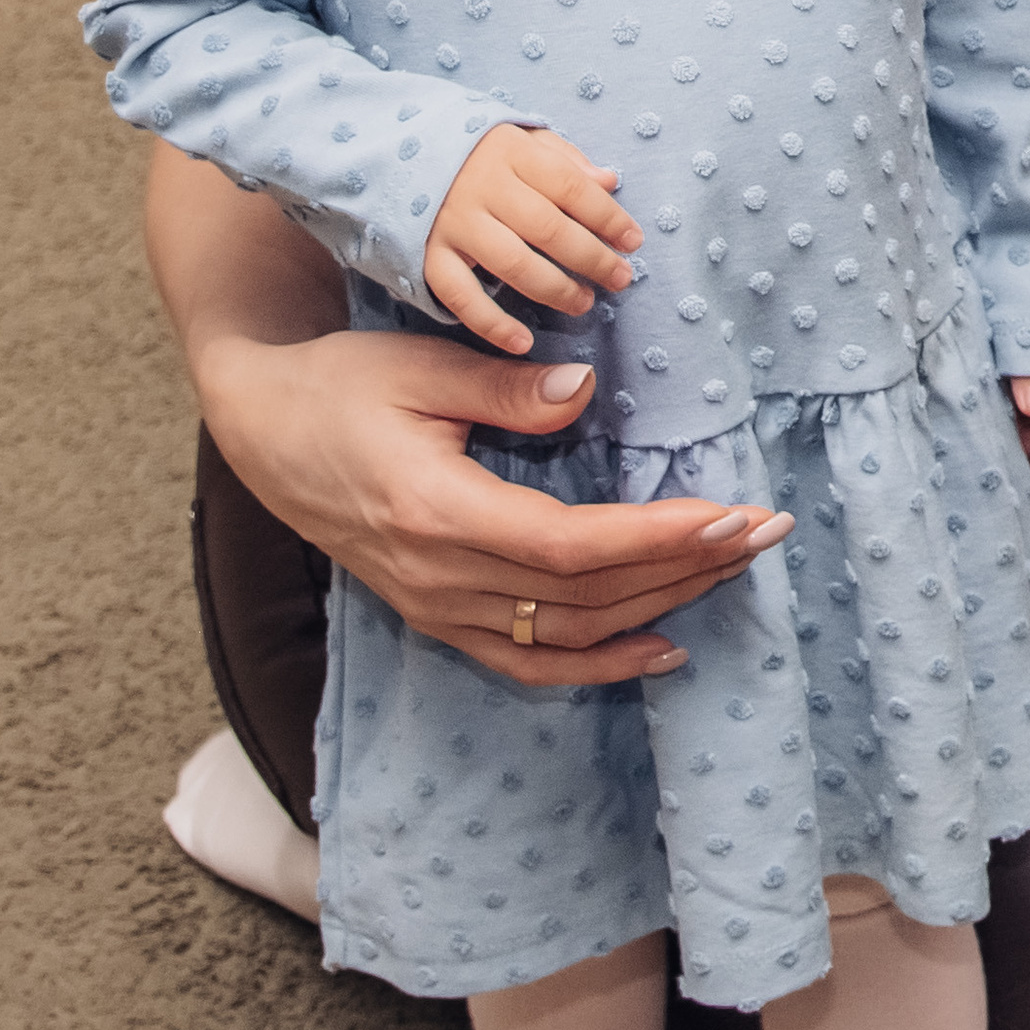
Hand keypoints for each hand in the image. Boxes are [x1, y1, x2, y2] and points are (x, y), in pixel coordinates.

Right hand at [196, 319, 791, 685]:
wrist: (264, 428)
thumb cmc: (343, 384)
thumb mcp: (420, 366)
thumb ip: (504, 390)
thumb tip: (584, 392)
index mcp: (439, 514)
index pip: (573, 548)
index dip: (658, 539)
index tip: (732, 514)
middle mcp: (441, 577)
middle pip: (585, 597)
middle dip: (685, 567)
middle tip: (765, 531)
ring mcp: (436, 606)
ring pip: (567, 636)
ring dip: (658, 608)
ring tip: (733, 571)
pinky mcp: (434, 614)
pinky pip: (526, 660)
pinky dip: (598, 664)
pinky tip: (660, 646)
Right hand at [427, 126, 641, 351]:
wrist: (391, 154)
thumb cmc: (473, 151)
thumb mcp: (519, 139)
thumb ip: (564, 159)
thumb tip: (609, 182)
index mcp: (511, 153)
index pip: (571, 187)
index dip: (608, 217)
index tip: (634, 242)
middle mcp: (482, 187)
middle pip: (549, 229)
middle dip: (592, 258)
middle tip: (620, 279)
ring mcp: (453, 223)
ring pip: (513, 265)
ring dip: (555, 290)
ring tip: (584, 303)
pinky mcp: (426, 256)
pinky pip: (461, 297)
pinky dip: (492, 324)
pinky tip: (522, 341)